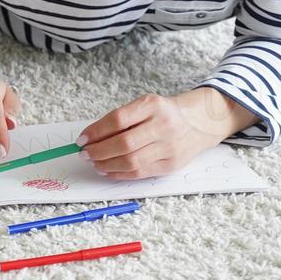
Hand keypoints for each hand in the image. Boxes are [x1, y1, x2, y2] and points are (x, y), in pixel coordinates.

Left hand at [77, 88, 253, 179]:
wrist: (199, 122)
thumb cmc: (163, 113)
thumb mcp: (144, 106)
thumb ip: (120, 119)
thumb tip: (90, 137)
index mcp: (152, 105)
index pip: (118, 120)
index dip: (96, 132)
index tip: (81, 139)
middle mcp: (163, 125)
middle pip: (123, 143)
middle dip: (98, 151)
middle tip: (84, 154)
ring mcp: (170, 146)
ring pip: (131, 161)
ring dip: (106, 165)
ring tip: (94, 163)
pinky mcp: (172, 164)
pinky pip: (140, 173)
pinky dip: (119, 174)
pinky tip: (108, 171)